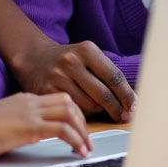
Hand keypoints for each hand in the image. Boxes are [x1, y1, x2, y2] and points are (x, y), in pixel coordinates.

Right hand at [0, 0, 135, 121]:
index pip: (113, 76)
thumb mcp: (85, 55)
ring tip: (99, 110)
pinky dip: (82, 115)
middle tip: (124, 116)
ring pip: (89, 105)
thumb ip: (105, 72)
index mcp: (86, 50)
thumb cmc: (67, 60)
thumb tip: (129, 99)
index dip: (126, 94)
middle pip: (103, 93)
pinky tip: (83, 112)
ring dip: (98, 112)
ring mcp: (57, 77)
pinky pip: (72, 110)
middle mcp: (71, 61)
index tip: (134, 106)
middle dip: (117, 109)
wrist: (33, 58)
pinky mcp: (46, 91)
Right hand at [0, 92, 90, 158]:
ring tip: (86, 148)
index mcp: (27, 99)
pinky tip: (77, 151)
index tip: (80, 129)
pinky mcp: (31, 127)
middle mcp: (32, 102)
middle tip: (88, 140)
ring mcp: (32, 113)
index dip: (75, 113)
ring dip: (83, 132)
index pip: (60, 99)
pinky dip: (75, 140)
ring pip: (70, 114)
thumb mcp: (7, 118)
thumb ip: (23, 120)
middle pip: (69, 103)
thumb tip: (37, 132)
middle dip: (83, 122)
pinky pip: (63, 130)